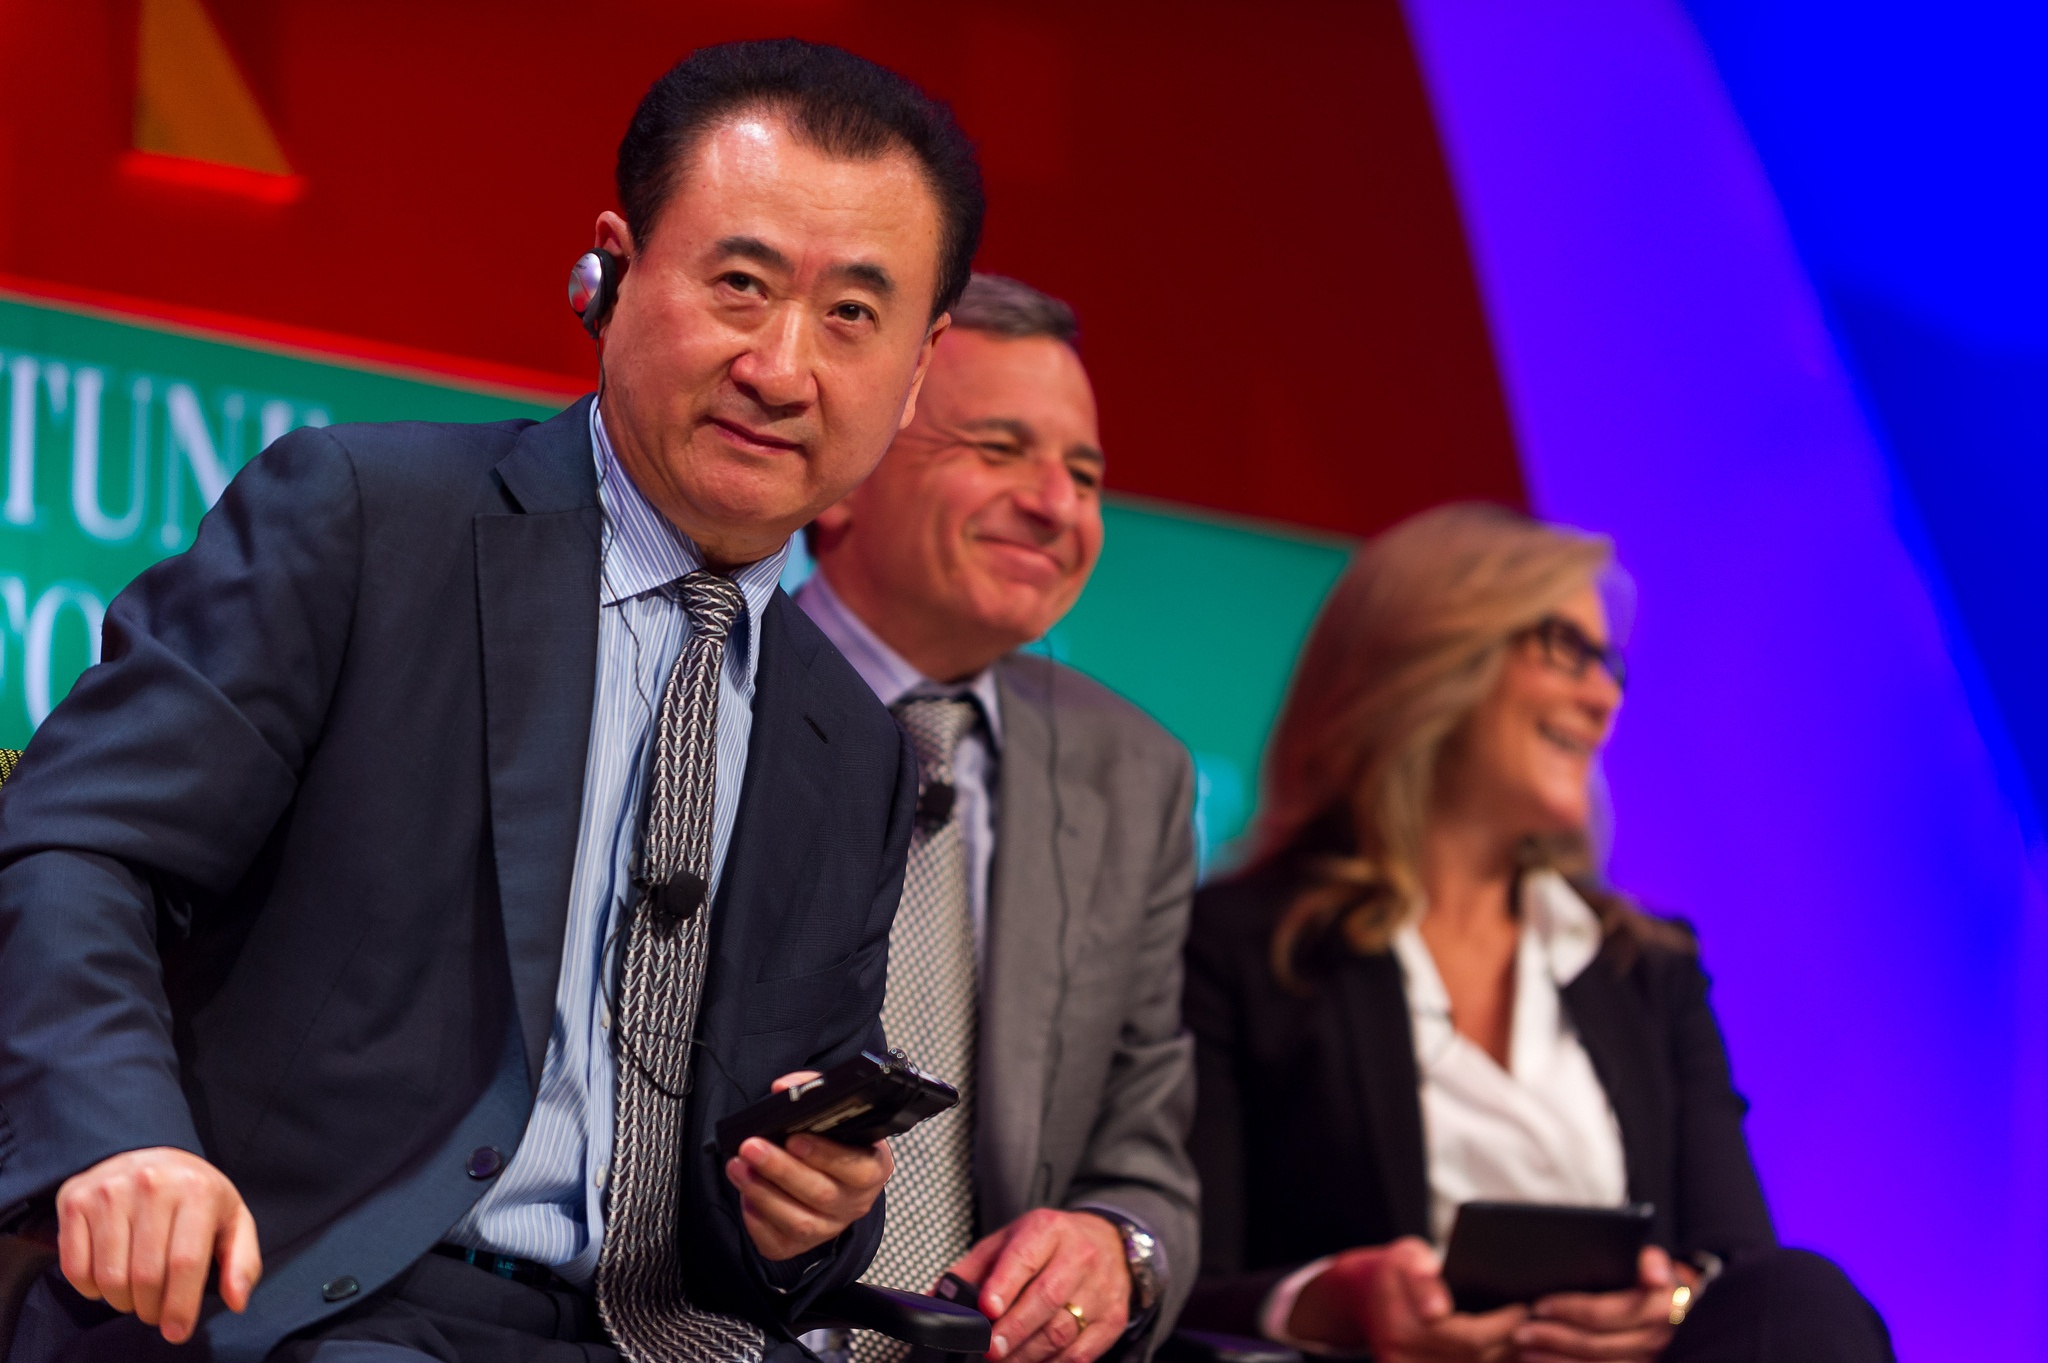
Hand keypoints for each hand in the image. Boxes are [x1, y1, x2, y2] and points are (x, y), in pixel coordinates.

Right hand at [55, 1146, 261, 1343]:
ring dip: (122, 1302)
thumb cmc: (194, 1195)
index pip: (185, 1263)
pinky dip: (91, 1289)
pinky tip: (108, 1279)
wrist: (148, 1152)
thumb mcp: (231, 1219)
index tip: (177, 1332)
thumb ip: (242, 1261)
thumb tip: (238, 1301)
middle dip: (151, 1309)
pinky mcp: (75, 1200)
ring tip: (135, 1296)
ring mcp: (109, 1190)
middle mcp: (151, 1184)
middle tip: (155, 1313)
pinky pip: (75, 1268)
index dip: (180, 1306)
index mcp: (197, 1190)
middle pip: (145, 1276)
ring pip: (109, 1277)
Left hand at [725, 1071, 894, 1260]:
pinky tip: (746, 1195)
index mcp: (873, 1168)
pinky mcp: (801, 1246)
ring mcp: (829, 1228)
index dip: (825, 1155)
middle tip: (751, 1147)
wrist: (829, 1175)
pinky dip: (757, 1220)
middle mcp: (855, 1203)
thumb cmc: (831, 1141)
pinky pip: (778, 1243)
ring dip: (762, 1193)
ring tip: (737, 1167)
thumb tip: (782, 1088)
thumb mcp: (833, 1114)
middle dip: (781, 1170)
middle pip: (821, 1194)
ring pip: (798, 1222)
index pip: (858, 1168)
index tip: (794, 1138)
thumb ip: (811, 1093)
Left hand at [949, 1209, 1130, 1362]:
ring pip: (1062, 1330)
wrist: (1107, 1242)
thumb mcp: (1009, 1240)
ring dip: (1027, 1353)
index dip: (1004, 1284)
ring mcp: (1099, 1289)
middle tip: (988, 1349)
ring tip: (1003, 1360)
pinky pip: (1081, 1352)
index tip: (986, 1308)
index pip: (1025, 1257)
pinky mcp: (1112, 1318)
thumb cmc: (1049, 1244)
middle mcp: (1078, 1256)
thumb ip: (972, 1268)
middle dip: (1013, 1329)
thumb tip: (937, 1299)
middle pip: (1046, 1298)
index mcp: (1047, 1230)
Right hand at [1290, 1237, 1524, 1362]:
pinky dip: (1483, 1362)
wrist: (1364, 1295)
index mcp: (1401, 1328)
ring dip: (1500, 1358)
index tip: (1522, 1308)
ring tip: (1518, 1337)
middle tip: (1529, 1323)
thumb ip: (1423, 1280)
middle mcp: (1401, 1358)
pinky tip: (1497, 1350)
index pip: (1471, 1340)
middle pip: (1476, 1362)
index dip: (1504, 1327)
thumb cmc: (1396, 1271)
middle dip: (1509, 1344)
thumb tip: (1438, 1311)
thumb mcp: (1407, 1257)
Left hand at [1514, 1247, 1696, 1361]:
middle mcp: (1653, 1342)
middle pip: (1595, 1344)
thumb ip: (1653, 1262)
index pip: (1604, 1313)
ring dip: (1555, 1360)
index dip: (1570, 1310)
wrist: (1682, 1311)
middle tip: (1520, 1331)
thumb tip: (1653, 1272)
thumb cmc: (1658, 1284)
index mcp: (1658, 1310)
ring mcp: (1646, 1361)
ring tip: (1523, 1351)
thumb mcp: (1659, 1265)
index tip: (1538, 1305)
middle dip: (1553, 1338)